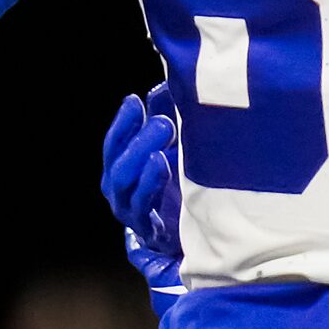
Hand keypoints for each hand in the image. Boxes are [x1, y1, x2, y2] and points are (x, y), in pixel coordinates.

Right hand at [101, 84, 182, 289]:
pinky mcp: (155, 235)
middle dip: (137, 140)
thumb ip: (170, 119)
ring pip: (126, 188)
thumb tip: (163, 87)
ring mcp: (138, 218)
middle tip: (165, 120)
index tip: (135, 101)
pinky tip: (163, 164)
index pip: (115, 149)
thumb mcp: (183, 152)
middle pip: (117, 168)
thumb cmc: (194, 191)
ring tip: (165, 133)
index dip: (122, 126)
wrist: (214, 242)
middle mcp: (126, 198)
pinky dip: (150, 185)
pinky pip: (143, 210)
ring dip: (142, 157)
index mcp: (128, 177)